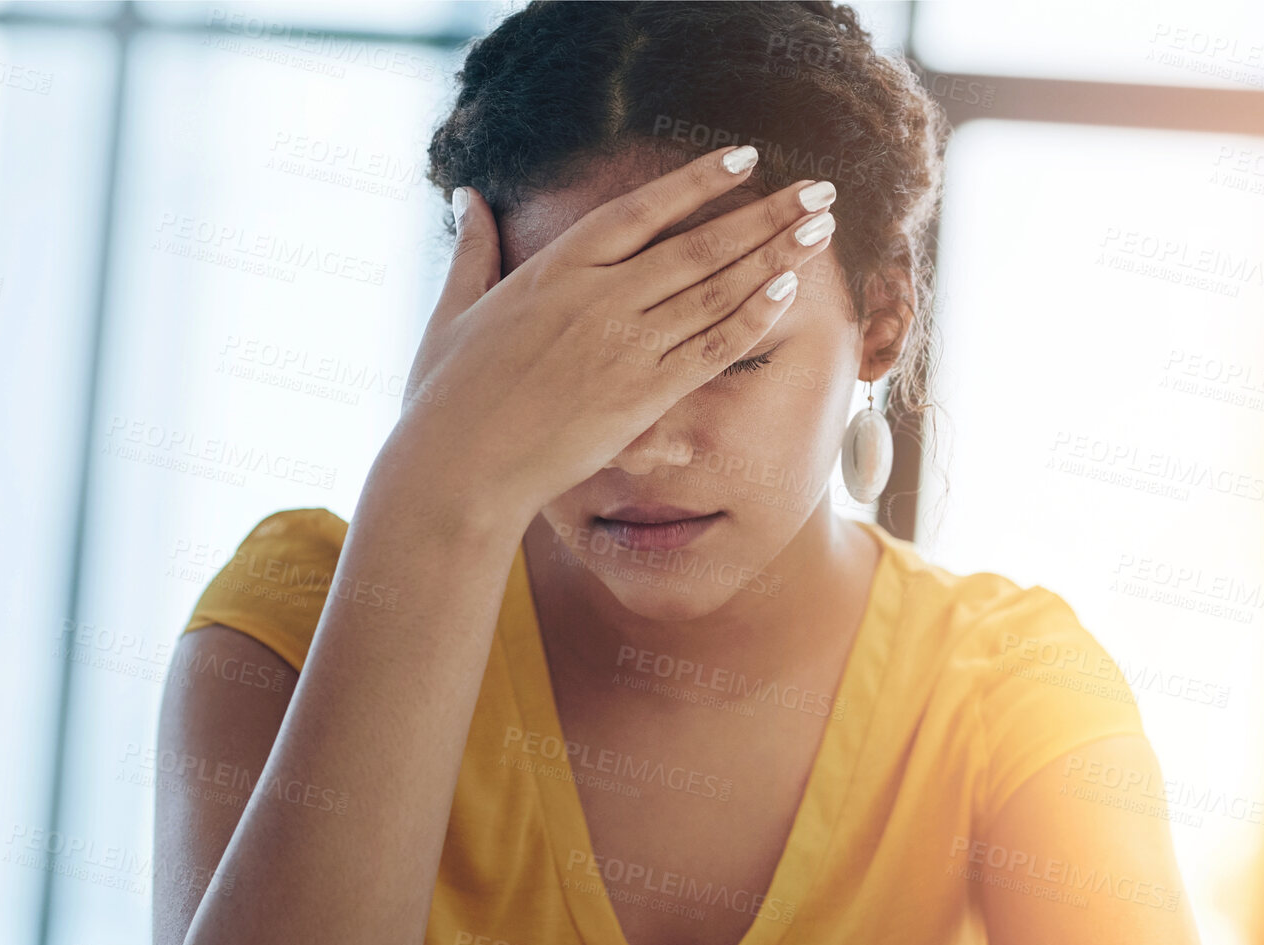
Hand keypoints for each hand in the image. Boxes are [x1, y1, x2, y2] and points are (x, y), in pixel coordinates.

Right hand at [397, 146, 839, 520]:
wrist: (457, 467)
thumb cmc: (445, 397)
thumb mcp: (453, 311)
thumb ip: (472, 251)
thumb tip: (466, 199)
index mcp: (555, 269)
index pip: (640, 210)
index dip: (698, 180)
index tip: (745, 157)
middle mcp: (597, 298)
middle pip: (697, 245)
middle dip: (764, 214)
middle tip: (818, 189)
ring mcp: (623, 347)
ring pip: (714, 291)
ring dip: (773, 256)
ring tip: (819, 227)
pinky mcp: (639, 397)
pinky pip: (709, 349)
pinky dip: (751, 317)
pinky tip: (786, 291)